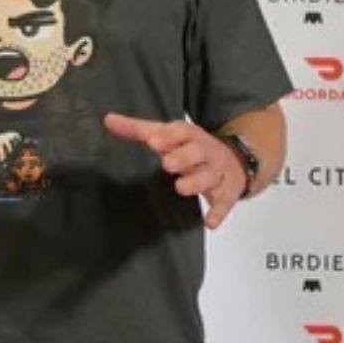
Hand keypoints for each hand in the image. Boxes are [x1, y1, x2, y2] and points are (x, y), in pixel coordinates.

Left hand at [104, 113, 246, 229]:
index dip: (169, 136)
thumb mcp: (167, 135)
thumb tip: (107, 120)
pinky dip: (219, 212)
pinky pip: (224, 203)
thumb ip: (138, 129)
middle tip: (167, 163)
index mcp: (190, 136)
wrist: (236, 159)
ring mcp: (217, 173)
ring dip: (196, 182)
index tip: (153, 142)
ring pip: (209, 176)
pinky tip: (210, 222)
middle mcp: (205, 152)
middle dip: (183, 157)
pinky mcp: (226, 193)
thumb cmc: (191, 147)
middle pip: (197, 152)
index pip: (182, 132)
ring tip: (180, 187)